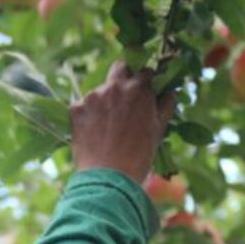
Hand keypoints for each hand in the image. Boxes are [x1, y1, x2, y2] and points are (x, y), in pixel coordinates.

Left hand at [70, 62, 176, 182]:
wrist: (108, 176)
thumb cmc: (139, 155)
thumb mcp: (159, 129)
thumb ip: (165, 105)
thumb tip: (169, 92)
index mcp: (139, 89)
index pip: (146, 71)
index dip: (147, 80)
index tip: (146, 89)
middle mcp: (115, 86)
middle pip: (120, 67)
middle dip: (124, 76)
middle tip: (126, 95)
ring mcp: (93, 96)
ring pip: (101, 90)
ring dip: (106, 100)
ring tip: (109, 126)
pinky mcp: (75, 108)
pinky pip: (84, 105)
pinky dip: (89, 115)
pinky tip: (95, 132)